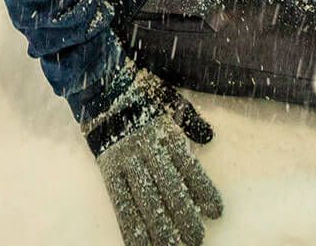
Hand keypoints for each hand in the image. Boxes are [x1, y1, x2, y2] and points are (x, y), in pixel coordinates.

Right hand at [84, 68, 222, 245]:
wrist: (100, 85)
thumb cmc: (138, 93)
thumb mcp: (169, 100)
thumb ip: (190, 121)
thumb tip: (208, 138)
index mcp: (165, 134)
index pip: (189, 168)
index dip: (203, 191)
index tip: (216, 213)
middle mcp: (147, 150)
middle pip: (170, 190)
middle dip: (184, 218)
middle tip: (196, 239)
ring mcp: (126, 162)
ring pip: (146, 202)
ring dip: (161, 230)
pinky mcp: (109, 171)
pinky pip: (121, 204)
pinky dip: (131, 228)